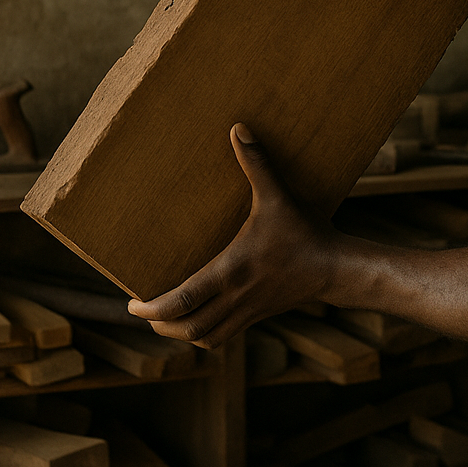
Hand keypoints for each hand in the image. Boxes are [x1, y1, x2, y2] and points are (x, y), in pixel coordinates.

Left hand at [127, 124, 339, 347]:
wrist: (335, 268)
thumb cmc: (304, 232)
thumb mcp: (277, 195)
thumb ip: (256, 163)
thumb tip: (238, 128)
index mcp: (230, 271)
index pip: (182, 302)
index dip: (152, 308)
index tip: (132, 303)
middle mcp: (234, 297)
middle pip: (186, 329)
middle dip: (159, 325)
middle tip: (142, 310)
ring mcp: (246, 311)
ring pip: (204, 338)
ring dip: (179, 334)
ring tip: (163, 320)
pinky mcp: (257, 316)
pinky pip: (222, 337)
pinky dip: (203, 335)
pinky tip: (197, 320)